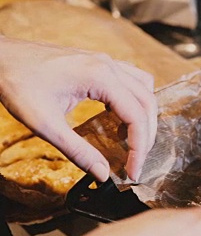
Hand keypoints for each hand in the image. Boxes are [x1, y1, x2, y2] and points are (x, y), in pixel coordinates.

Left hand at [0, 36, 156, 181]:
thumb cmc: (17, 83)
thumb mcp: (45, 124)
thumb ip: (77, 151)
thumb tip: (102, 174)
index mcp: (101, 77)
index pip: (137, 116)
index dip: (139, 148)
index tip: (132, 171)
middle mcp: (109, 65)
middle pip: (147, 103)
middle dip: (146, 136)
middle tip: (136, 162)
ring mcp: (106, 62)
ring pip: (145, 90)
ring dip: (144, 117)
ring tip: (133, 141)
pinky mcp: (99, 64)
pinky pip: (132, 82)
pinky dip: (134, 102)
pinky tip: (120, 119)